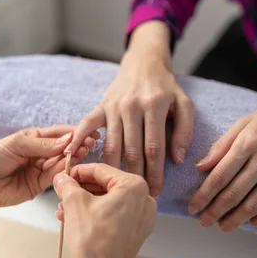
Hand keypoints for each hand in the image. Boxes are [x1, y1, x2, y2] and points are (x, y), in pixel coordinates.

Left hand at [0, 125, 98, 210]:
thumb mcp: (16, 144)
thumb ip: (42, 144)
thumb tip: (67, 140)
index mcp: (33, 138)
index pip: (57, 134)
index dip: (72, 133)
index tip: (87, 131)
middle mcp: (38, 153)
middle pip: (62, 148)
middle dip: (76, 145)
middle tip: (90, 142)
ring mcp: (39, 169)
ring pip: (61, 162)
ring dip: (73, 157)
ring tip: (84, 151)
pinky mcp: (39, 185)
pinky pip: (54, 176)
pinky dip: (63, 169)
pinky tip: (71, 163)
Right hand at [54, 164, 156, 257]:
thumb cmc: (92, 240)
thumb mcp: (74, 203)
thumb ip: (67, 184)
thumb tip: (62, 177)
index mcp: (134, 186)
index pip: (101, 170)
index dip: (78, 171)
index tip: (64, 175)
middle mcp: (144, 200)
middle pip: (106, 185)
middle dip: (81, 189)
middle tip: (62, 193)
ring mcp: (142, 218)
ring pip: (109, 200)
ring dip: (85, 202)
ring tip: (64, 209)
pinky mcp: (136, 232)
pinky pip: (114, 214)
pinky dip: (95, 213)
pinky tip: (74, 219)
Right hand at [66, 21, 194, 196]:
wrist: (144, 63)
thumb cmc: (165, 87)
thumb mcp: (184, 104)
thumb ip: (184, 130)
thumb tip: (177, 158)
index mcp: (154, 106)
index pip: (154, 147)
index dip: (155, 172)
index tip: (157, 191)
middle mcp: (132, 106)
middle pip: (132, 150)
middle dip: (137, 175)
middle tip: (140, 195)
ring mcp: (113, 106)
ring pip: (112, 145)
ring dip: (114, 169)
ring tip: (118, 187)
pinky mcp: (100, 106)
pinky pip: (86, 125)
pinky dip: (78, 140)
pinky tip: (72, 156)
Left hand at [188, 80, 256, 230]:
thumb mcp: (244, 123)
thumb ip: (221, 146)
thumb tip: (200, 167)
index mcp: (247, 143)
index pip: (219, 176)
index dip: (203, 196)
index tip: (192, 207)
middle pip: (233, 194)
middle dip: (214, 212)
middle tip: (203, 221)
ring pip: (254, 205)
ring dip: (235, 220)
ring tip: (222, 226)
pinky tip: (253, 222)